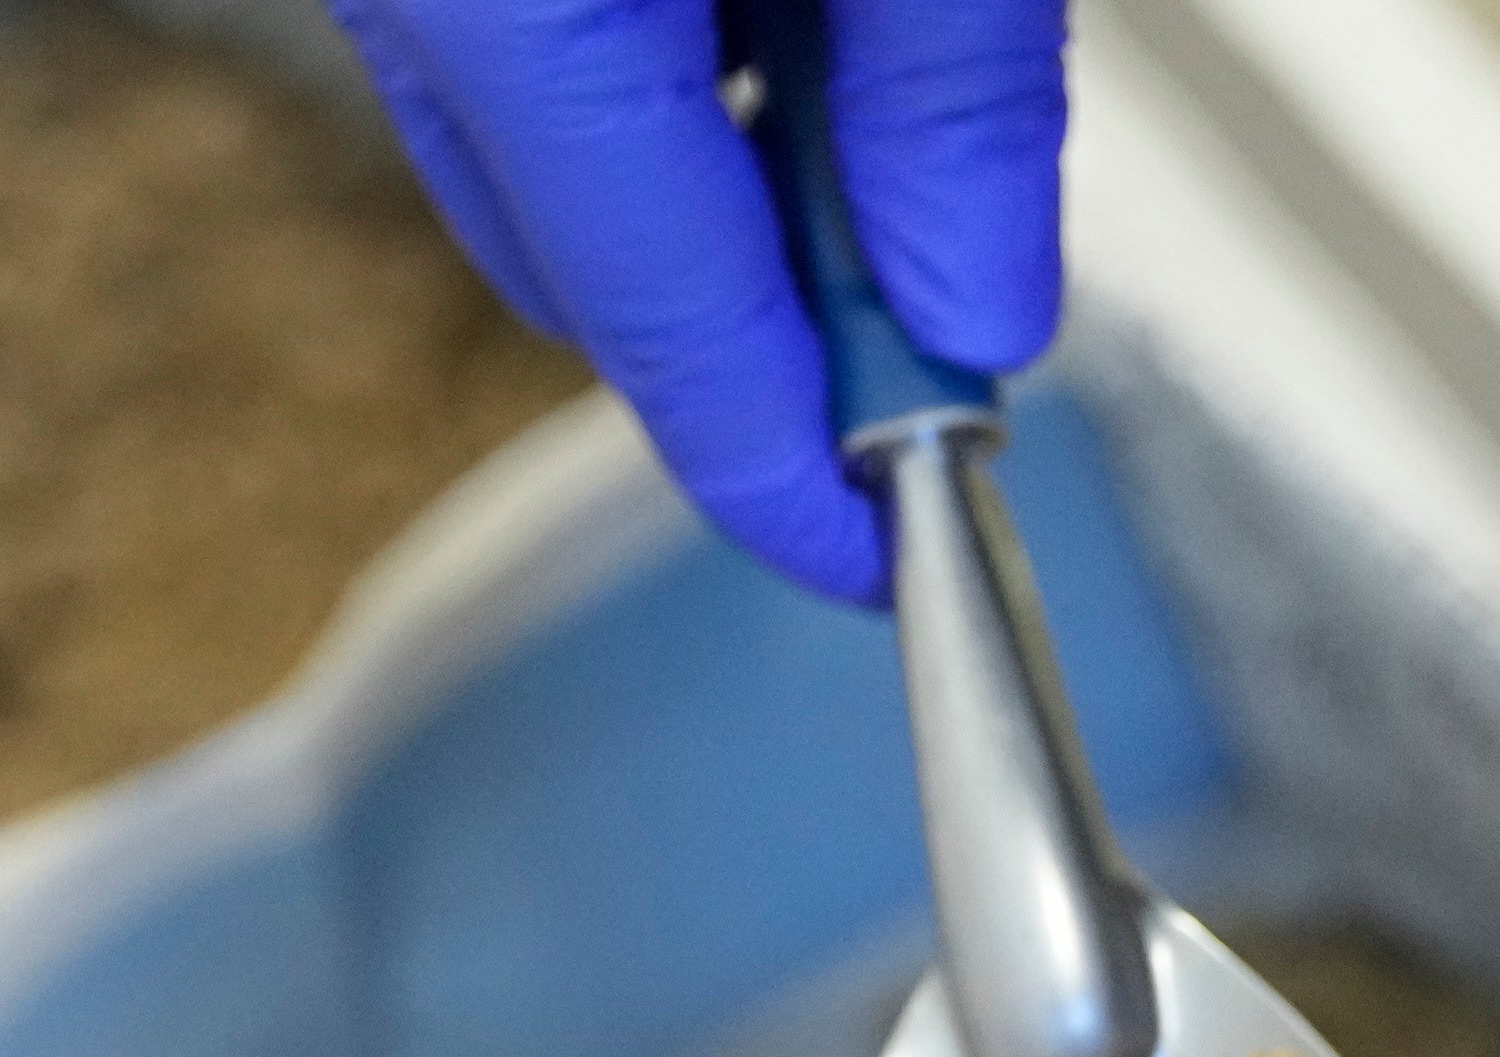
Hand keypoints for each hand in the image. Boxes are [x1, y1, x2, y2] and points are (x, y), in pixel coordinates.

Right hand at [318, 0, 1071, 600]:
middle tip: (943, 299)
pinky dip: (661, 75)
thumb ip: (948, 95)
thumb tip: (972, 312)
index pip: (666, 323)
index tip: (886, 558)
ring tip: (879, 62)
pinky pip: (526, 53)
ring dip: (720, 184)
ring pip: (553, 164)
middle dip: (773, 322)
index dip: (790, 473)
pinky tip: (786, 8)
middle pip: (591, 272)